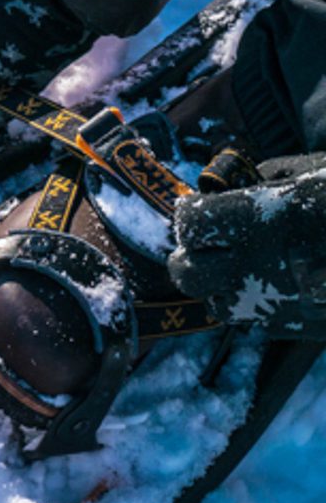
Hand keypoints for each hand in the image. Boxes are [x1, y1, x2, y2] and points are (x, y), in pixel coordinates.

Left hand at [168, 154, 325, 336]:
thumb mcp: (313, 171)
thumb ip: (264, 178)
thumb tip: (224, 187)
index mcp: (267, 218)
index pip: (194, 223)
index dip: (192, 217)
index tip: (203, 212)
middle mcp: (267, 266)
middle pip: (190, 274)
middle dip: (192, 259)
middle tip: (211, 244)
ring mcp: (286, 306)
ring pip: (220, 307)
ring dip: (222, 288)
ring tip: (246, 266)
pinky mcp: (308, 331)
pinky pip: (259, 325)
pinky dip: (258, 307)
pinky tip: (281, 285)